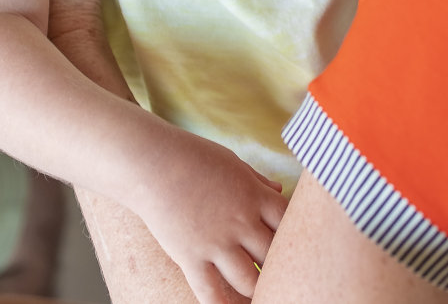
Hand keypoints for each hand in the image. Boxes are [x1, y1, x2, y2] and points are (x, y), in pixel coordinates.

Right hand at [137, 129, 287, 302]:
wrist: (152, 162)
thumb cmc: (194, 157)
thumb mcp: (233, 163)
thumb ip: (258, 181)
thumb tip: (279, 189)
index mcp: (255, 197)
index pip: (290, 223)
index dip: (295, 236)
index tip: (293, 244)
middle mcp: (241, 222)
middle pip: (274, 255)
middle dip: (279, 266)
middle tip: (281, 275)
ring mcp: (216, 242)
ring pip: (249, 280)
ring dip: (256, 289)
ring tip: (260, 294)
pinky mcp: (191, 256)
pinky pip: (210, 291)